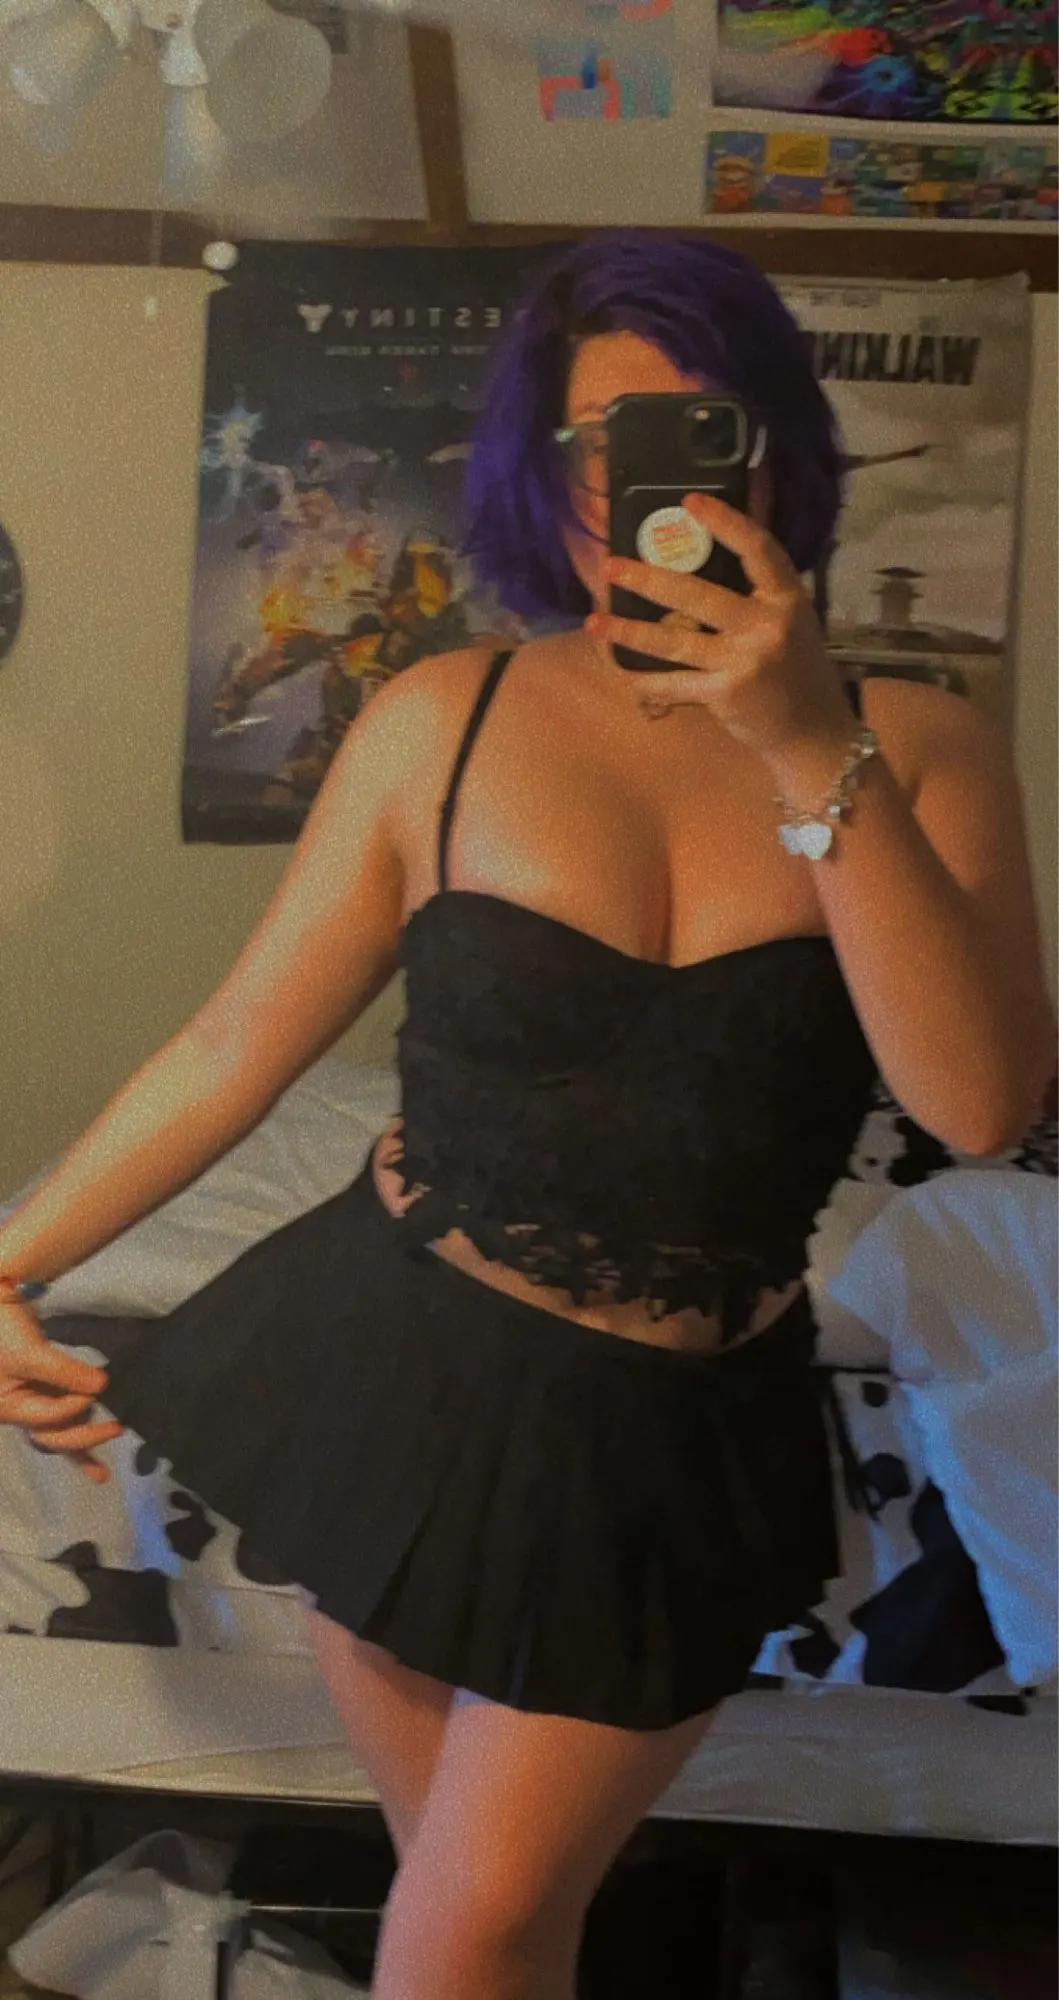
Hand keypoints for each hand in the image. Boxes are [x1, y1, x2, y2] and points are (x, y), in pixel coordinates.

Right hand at [0, 1301, 122, 1483]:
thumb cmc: (5, 1332)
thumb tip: (101, 1386)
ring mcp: (33, 1404)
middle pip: (52, 1436)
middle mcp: (20, 1412)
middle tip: (116, 1429)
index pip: (47, 1417)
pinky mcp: (45, 1394)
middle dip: (83, 1437)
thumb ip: (63, 1371)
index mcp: (9, 1408)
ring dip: (81, 1450)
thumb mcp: (29, 1353)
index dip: (72, 1406)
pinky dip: (76, 1438)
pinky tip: (94, 1465)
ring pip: (58, 1435)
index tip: (96, 1388)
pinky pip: (61, 1420)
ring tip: (101, 1473)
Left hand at [587, 492, 853, 764]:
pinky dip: (646, 681)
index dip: (725, 522)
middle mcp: (767, 625)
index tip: (690, 502)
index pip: (758, 549)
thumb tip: (697, 565)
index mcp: (787, 598)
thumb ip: (755, 596)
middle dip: (648, 579)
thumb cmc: (796, 670)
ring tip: (596, 621)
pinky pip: (674, 684)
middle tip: (610, 567)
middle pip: (697, 594)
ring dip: (630, 631)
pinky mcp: (726, 694)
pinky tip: (622, 671)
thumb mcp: (791, 622)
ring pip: (675, 640)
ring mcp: (745, 661)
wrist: (813, 730)